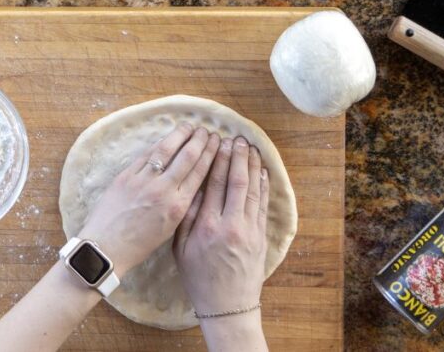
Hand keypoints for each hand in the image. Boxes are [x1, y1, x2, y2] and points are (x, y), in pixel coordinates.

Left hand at [79, 124, 220, 275]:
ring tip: (189, 126)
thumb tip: (192, 184)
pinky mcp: (126, 176)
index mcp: (178, 207)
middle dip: (199, 141)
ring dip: (180, 135)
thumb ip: (182, 205)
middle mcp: (163, 190)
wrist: (106, 247)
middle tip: (207, 130)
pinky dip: (159, 143)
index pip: (199, 173)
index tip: (217, 143)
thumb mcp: (170, 229)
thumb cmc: (139, 245)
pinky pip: (146, 154)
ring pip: (166, 150)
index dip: (210, 154)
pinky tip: (166, 137)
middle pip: (187, 158)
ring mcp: (143, 180)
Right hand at [173, 137, 268, 314]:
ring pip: (252, 190)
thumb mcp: (180, 249)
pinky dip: (263, 185)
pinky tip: (262, 171)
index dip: (216, 160)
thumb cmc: (199, 278)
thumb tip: (191, 188)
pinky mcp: (261, 236)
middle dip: (236, 157)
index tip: (217, 142)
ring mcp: (249, 230)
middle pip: (235, 182)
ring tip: (251, 147)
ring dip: (252, 166)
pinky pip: (263, 204)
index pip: (212, 184)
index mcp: (205, 227)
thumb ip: (185, 218)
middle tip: (236, 138)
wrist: (227, 306)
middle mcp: (229, 225)